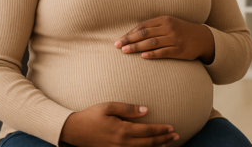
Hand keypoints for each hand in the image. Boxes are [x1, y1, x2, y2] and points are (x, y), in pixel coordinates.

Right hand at [60, 102, 178, 146]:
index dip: (160, 130)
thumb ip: (128, 108)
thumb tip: (146, 110)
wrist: (74, 131)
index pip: (147, 131)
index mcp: (122, 130)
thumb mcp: (108, 107)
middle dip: (164, 139)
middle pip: (148, 143)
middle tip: (176, 135)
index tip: (171, 127)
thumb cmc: (92, 116)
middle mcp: (122, 143)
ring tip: (169, 143)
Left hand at [115, 16, 214, 63]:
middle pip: (145, 34)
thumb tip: (134, 33)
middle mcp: (168, 28)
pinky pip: (164, 52)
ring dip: (137, 47)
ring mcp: (174, 39)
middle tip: (117, 45)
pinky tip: (143, 57)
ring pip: (152, 43)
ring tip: (125, 51)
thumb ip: (154, 27)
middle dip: (129, 39)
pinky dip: (153, 54)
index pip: (143, 26)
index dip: (130, 33)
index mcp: (164, 20)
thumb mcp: (169, 23)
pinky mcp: (179, 50)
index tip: (119, 39)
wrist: (202, 38)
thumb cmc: (181, 30)